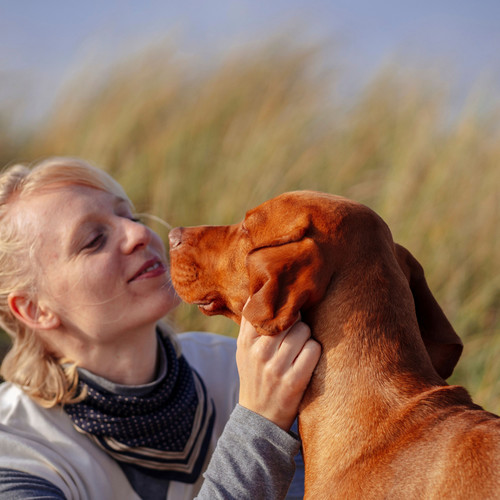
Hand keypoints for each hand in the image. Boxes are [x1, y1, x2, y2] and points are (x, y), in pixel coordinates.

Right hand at [236, 311, 320, 430]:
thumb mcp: (243, 350)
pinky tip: (307, 358)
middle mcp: (259, 353)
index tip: (285, 308)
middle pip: (290, 318)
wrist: (260, 417)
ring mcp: (276, 368)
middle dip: (297, 322)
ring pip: (303, 331)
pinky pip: (313, 349)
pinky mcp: (294, 382)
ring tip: (300, 346)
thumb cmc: (254, 375)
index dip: (280, 307)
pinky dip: (314, 350)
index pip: (266, 309)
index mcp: (246, 342)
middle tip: (295, 332)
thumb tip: (257, 292)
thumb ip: (249, 323)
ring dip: (306, 336)